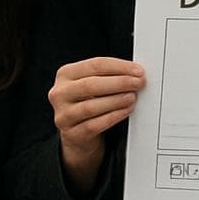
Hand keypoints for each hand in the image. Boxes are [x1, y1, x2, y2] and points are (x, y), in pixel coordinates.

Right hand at [49, 56, 144, 193]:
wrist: (77, 134)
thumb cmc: (89, 103)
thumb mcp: (92, 85)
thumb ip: (108, 76)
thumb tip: (135, 73)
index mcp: (65, 74)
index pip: (95, 65)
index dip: (119, 67)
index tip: (137, 70)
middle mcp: (60, 93)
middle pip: (91, 85)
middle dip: (119, 83)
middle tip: (138, 83)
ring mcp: (63, 114)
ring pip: (91, 106)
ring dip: (116, 101)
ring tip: (132, 97)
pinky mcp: (71, 133)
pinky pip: (94, 125)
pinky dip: (112, 117)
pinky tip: (125, 111)